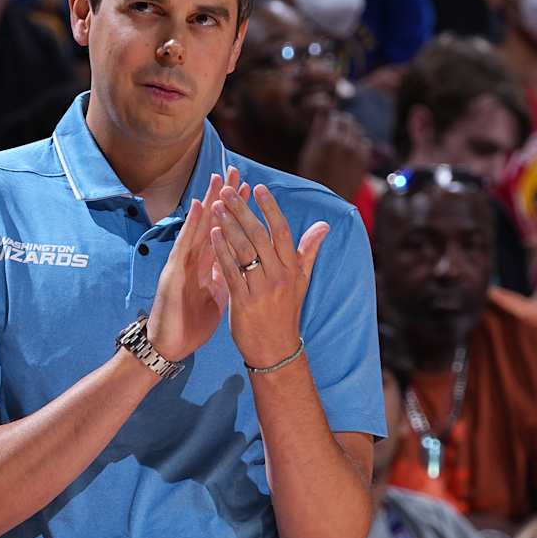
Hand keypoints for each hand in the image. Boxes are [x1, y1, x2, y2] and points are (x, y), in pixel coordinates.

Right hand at [147, 174, 231, 362]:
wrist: (170, 347)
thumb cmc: (190, 323)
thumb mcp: (216, 297)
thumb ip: (227, 278)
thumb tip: (243, 266)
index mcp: (206, 265)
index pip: (223, 232)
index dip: (235, 211)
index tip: (249, 188)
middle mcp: (194, 259)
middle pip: (210, 223)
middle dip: (222, 197)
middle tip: (233, 170)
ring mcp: (182, 264)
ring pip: (197, 228)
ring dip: (207, 202)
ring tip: (217, 179)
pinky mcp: (173, 274)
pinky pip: (184, 246)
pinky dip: (192, 226)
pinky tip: (199, 207)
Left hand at [207, 169, 330, 368]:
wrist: (275, 349)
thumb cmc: (286, 312)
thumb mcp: (302, 281)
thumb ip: (309, 251)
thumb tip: (324, 226)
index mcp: (292, 268)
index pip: (282, 231)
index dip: (271, 208)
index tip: (259, 188)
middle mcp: (279, 275)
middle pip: (260, 235)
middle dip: (243, 210)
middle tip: (228, 191)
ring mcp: (261, 288)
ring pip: (244, 250)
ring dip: (229, 225)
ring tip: (216, 206)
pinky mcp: (243, 301)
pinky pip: (231, 270)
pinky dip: (221, 251)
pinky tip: (212, 234)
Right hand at [297, 109, 373, 204]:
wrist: (329, 200)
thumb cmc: (313, 177)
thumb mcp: (308, 153)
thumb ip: (317, 132)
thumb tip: (322, 114)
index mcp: (329, 138)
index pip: (334, 117)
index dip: (330, 118)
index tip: (328, 120)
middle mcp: (345, 142)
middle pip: (348, 121)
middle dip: (341, 122)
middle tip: (336, 127)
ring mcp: (357, 151)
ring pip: (358, 130)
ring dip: (351, 131)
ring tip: (343, 138)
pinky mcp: (365, 160)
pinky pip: (364, 143)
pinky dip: (359, 142)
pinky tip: (351, 148)